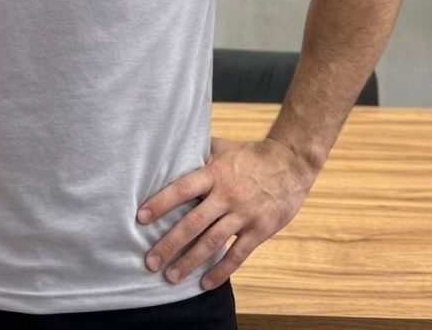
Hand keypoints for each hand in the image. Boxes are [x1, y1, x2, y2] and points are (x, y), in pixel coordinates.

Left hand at [136, 136, 316, 289]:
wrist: (290, 163)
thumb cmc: (251, 155)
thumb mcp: (223, 148)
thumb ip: (199, 152)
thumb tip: (171, 147)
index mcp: (214, 174)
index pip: (182, 189)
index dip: (161, 203)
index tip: (141, 218)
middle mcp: (226, 195)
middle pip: (193, 222)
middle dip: (169, 243)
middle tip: (150, 261)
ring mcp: (243, 214)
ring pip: (212, 242)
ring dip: (189, 261)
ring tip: (171, 276)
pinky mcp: (260, 230)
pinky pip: (237, 255)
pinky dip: (221, 271)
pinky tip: (205, 283)